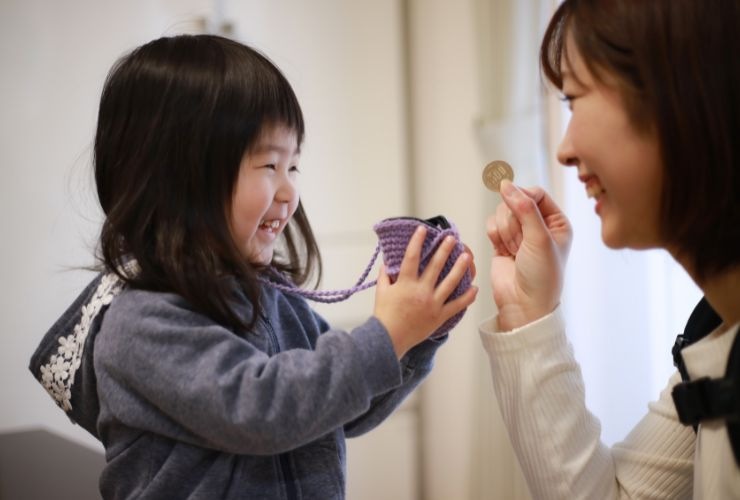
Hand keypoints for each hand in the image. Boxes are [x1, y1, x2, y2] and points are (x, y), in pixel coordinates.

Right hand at [373, 225, 477, 357]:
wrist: (390, 339)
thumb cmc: (384, 316)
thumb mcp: (381, 292)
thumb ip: (384, 276)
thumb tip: (386, 264)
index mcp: (405, 283)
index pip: (412, 257)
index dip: (417, 241)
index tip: (423, 229)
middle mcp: (421, 291)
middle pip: (435, 266)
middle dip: (444, 250)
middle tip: (452, 238)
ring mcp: (432, 303)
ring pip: (450, 283)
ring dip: (460, 268)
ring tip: (467, 256)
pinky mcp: (439, 316)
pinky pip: (456, 305)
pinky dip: (467, 297)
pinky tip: (474, 288)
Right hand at [487, 180, 571, 329]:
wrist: (523, 304)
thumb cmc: (542, 276)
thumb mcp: (539, 238)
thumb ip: (523, 208)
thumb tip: (505, 184)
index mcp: (557, 222)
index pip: (535, 193)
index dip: (523, 198)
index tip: (519, 209)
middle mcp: (539, 225)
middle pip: (515, 201)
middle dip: (513, 221)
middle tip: (521, 243)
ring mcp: (519, 233)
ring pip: (501, 212)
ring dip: (505, 230)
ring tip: (515, 250)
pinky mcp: (502, 242)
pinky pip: (491, 225)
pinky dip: (494, 235)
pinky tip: (504, 251)